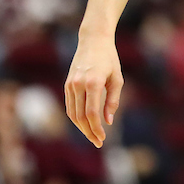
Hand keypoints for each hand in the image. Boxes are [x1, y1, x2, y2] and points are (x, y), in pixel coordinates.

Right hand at [64, 31, 122, 147]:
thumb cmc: (110, 59)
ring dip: (81, 128)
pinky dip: (76, 118)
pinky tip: (84, 124)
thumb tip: (108, 122)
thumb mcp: (117, 79)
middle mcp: (78, 84)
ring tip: (92, 136)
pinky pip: (70, 106)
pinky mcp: (67, 84)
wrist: (93, 40)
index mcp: (93, 83)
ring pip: (72, 113)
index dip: (96, 128)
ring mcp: (70, 84)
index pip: (91, 113)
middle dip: (89, 132)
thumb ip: (112, 101)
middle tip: (98, 142)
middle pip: (80, 117)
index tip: (102, 139)